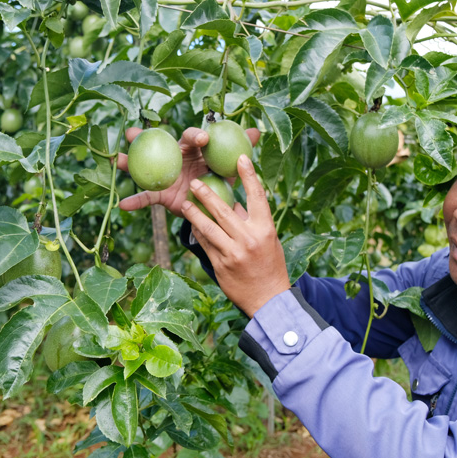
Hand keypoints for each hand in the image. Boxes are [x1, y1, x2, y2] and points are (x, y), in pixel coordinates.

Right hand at [117, 126, 259, 217]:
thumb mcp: (231, 165)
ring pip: (145, 167)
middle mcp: (175, 158)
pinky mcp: (162, 194)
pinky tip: (123, 205)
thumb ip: (242, 149)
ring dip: (129, 163)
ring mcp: (165, 175)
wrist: (213, 204)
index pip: (194, 138)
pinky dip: (135, 201)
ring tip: (117, 160)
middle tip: (132, 132)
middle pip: (157, 143)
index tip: (204, 139)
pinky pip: (147, 198)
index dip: (197, 136)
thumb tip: (256, 132)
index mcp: (193, 148)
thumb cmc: (220, 177)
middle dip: (143, 136)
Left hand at [182, 154, 290, 316]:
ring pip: (208, 227)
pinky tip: (191, 224)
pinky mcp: (220, 265)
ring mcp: (233, 253)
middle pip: (224, 210)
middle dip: (207, 194)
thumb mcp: (268, 240)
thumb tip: (234, 203)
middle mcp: (249, 239)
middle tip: (195, 181)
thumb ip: (251, 222)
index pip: (257, 197)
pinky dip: (198, 233)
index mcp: (265, 229)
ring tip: (185, 203)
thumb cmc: (271, 265)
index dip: (249, 176)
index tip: (242, 158)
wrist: (269, 299)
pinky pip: (205, 244)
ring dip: (194, 213)